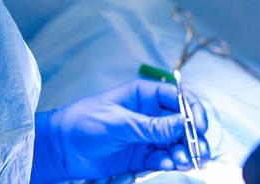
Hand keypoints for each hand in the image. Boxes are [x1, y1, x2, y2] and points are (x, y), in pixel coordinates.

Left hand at [31, 79, 210, 183]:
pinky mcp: (141, 155)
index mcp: (144, 95)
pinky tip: (169, 164)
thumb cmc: (83, 123)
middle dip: (192, 136)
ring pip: (175, 142)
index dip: (192, 110)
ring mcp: (146, 135)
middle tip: (198, 151)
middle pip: (181, 122)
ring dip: (183, 152)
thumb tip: (181, 124)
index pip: (178, 98)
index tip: (199, 126)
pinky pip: (162, 157)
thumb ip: (151, 126)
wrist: (60, 149)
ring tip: (185, 161)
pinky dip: (169, 162)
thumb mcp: (118, 122)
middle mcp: (149, 114)